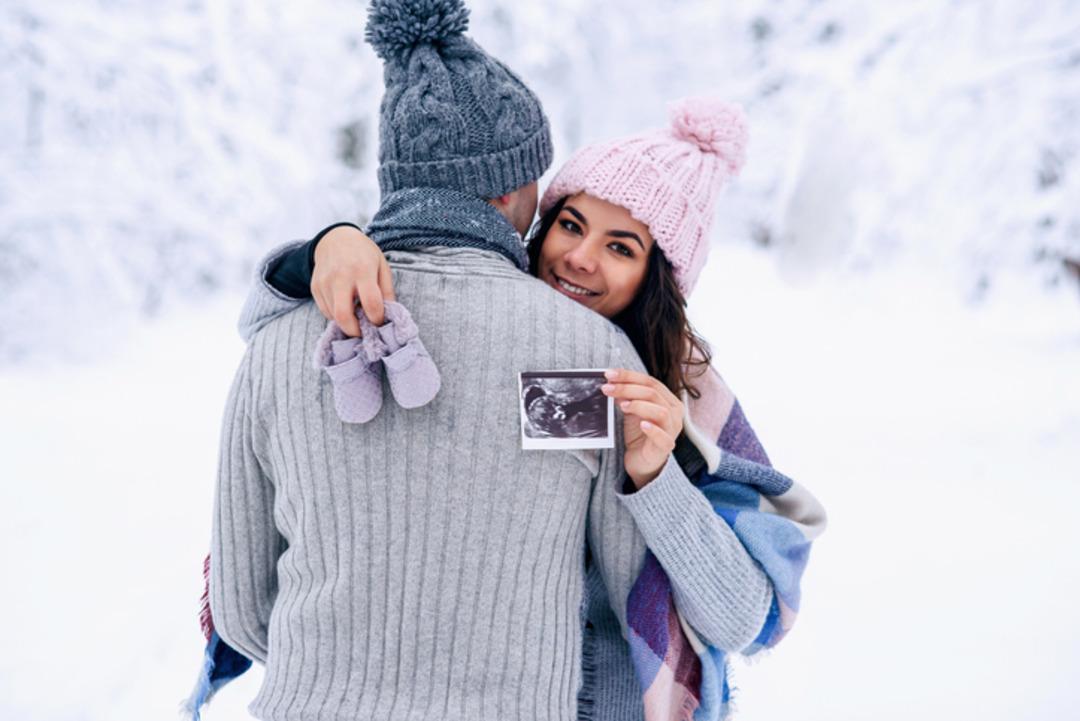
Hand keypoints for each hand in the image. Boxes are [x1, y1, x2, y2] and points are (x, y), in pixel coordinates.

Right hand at [311, 226, 395, 336]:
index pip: (371, 303)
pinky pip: (325, 311)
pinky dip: (336, 315)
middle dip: (355, 331)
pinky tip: (345, 307)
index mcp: (362, 270)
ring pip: (333, 316)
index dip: (377, 319)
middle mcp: (340, 276)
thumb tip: (389, 315)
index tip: (379, 321)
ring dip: (346, 323)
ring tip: (356, 317)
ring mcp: (324, 282)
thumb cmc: (363, 253)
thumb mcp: (382, 265)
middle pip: (344, 315)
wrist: (335, 238)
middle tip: (363, 332)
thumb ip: (387, 291)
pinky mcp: (315, 287)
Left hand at [602, 368, 684, 489]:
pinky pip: (663, 437)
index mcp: (668, 400)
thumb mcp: (631, 411)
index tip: (608, 374)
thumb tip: (612, 382)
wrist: (642, 461)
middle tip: (607, 388)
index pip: (650, 382)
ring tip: (622, 405)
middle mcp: (674, 412)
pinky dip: (653, 430)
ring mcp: (672, 430)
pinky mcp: (666, 447)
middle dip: (628, 388)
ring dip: (639, 405)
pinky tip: (642, 425)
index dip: (629, 376)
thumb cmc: (639, 434)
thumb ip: (626, 396)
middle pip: (653, 393)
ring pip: (661, 412)